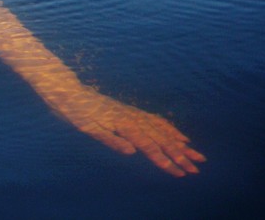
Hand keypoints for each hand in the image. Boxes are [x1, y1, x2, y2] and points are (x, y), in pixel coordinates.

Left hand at [52, 86, 205, 175]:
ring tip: (197, 154)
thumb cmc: (74, 111)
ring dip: (180, 144)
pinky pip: (155, 120)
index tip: (180, 173)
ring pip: (162, 130)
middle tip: (197, 169)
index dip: (165, 161)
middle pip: (160, 140)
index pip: (149, 147)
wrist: (68, 90)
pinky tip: (179, 136)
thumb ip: (110, 139)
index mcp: (123, 125)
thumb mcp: (86, 128)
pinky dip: (170, 128)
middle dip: (180, 155)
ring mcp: (133, 113)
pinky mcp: (130, 111)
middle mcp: (132, 118)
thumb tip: (132, 152)